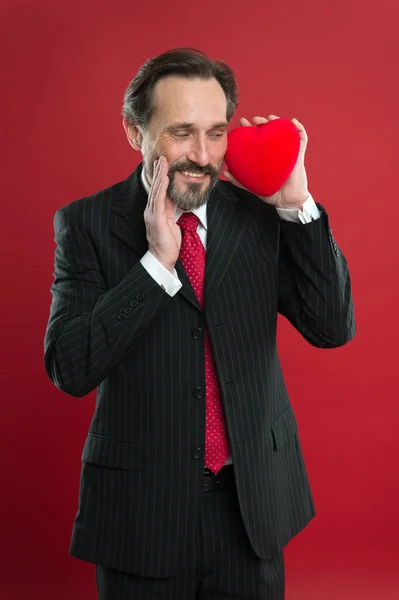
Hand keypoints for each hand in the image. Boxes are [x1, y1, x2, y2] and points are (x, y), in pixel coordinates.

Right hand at [144, 156, 180, 271]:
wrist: (162, 259)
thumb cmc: (167, 244)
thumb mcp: (171, 222)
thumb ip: (170, 210)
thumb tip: (173, 198)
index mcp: (155, 211)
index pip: (158, 190)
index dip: (160, 176)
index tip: (163, 163)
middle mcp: (151, 211)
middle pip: (155, 187)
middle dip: (158, 171)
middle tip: (161, 156)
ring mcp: (152, 215)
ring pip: (156, 190)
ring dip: (159, 175)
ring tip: (162, 161)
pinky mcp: (156, 220)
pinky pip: (158, 201)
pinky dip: (161, 188)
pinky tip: (164, 178)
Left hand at [224, 115, 309, 208]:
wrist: (287, 201)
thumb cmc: (271, 192)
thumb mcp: (253, 185)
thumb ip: (239, 180)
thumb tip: (225, 172)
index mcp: (265, 156)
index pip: (257, 138)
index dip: (249, 129)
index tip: (241, 123)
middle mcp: (276, 151)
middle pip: (269, 131)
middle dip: (261, 121)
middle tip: (253, 120)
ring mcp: (288, 151)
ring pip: (285, 130)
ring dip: (278, 121)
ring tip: (271, 118)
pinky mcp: (299, 155)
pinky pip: (302, 139)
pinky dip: (299, 128)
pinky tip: (293, 122)